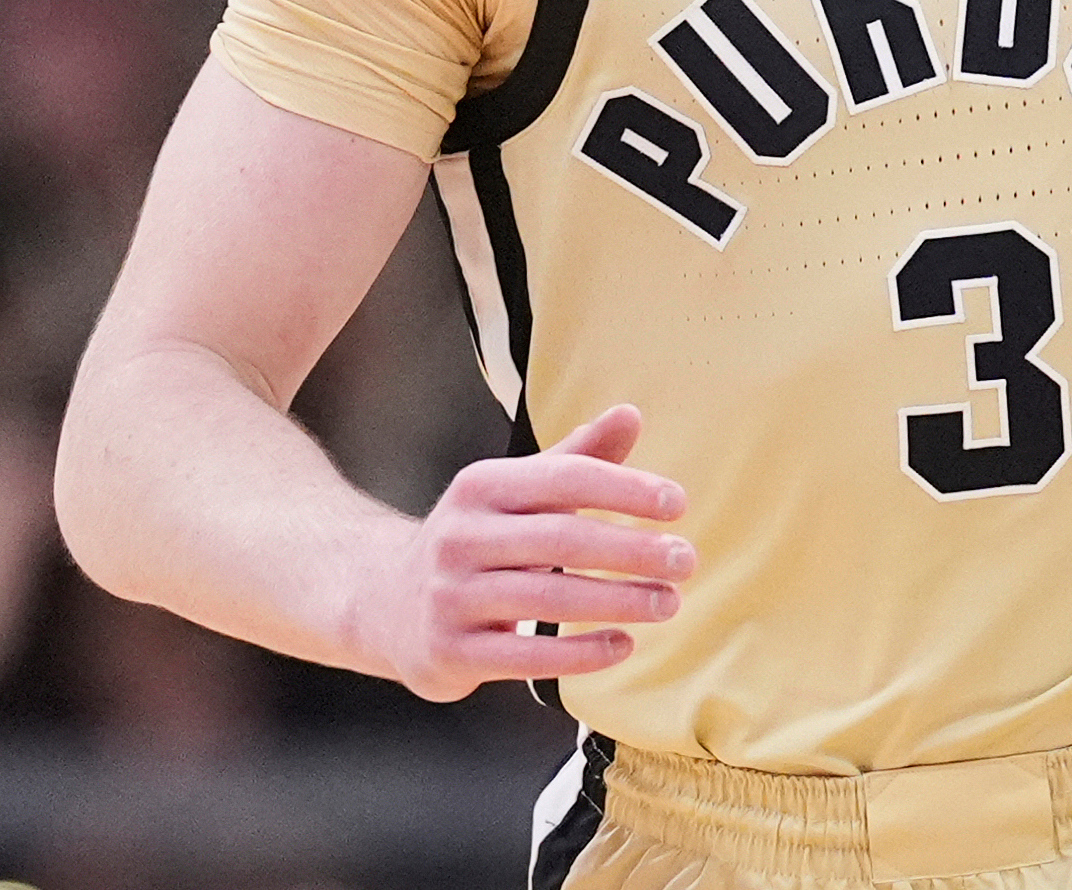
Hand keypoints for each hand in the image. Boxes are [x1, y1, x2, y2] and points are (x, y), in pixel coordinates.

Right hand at [353, 404, 693, 701]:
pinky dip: (581, 654)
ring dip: (618, 602)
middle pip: (560, 540)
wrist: (385, 602)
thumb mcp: (516, 494)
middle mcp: (460, 537)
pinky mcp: (450, 652)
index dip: (623, 488)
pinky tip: (624, 644)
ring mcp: (450, 597)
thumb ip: (577, 459)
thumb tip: (630, 414)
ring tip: (669, 602)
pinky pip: (525, 658)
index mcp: (481, 487)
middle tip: (685, 560)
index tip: (676, 503)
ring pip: (547, 600)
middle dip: (631, 550)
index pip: (563, 478)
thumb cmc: (478, 541)